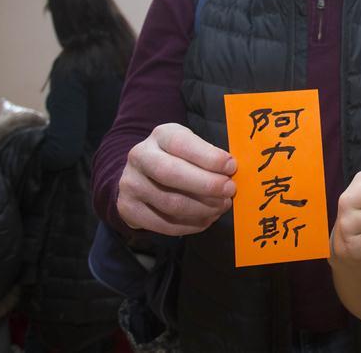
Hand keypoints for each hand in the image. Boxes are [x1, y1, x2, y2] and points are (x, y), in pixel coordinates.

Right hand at [116, 123, 236, 235]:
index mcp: (160, 135)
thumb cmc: (177, 158)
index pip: (182, 143)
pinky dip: (191, 225)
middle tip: (229, 190)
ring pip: (170, 203)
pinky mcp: (129, 209)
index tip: (231, 167)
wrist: (140, 175)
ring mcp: (131, 184)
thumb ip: (208, 155)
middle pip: (172, 173)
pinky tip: (206, 219)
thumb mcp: (190, 146)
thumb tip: (231, 172)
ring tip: (221, 206)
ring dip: (202, 208)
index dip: (208, 157)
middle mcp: (140, 157)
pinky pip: (164, 224)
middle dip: (206, 184)